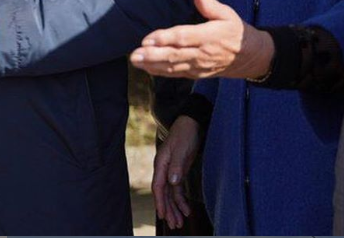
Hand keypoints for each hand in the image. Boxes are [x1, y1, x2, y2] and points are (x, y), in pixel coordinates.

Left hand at [130, 0, 274, 78]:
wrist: (252, 57)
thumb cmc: (236, 32)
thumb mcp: (228, 14)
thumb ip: (211, 6)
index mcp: (209, 37)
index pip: (183, 38)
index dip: (165, 39)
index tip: (147, 39)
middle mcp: (202, 54)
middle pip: (175, 56)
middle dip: (152, 55)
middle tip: (135, 54)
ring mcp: (199, 66)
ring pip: (174, 67)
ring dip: (153, 65)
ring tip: (136, 61)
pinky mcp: (198, 73)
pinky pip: (177, 74)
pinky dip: (161, 72)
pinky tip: (147, 69)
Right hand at [152, 116, 199, 230]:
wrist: (190, 123)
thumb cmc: (184, 134)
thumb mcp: (181, 149)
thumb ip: (176, 165)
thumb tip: (172, 181)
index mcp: (161, 163)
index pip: (158, 186)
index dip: (160, 201)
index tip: (163, 215)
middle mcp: (164, 168)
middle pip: (164, 193)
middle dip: (168, 209)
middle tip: (174, 224)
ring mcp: (171, 170)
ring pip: (170, 193)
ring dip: (174, 207)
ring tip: (180, 222)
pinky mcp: (179, 171)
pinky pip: (177, 189)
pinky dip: (181, 200)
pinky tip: (186, 209)